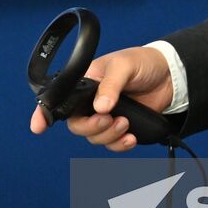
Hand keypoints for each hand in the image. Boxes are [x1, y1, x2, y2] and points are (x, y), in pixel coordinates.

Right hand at [29, 46, 172, 151]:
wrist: (169, 77)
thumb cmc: (142, 63)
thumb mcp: (124, 66)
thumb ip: (110, 85)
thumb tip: (100, 108)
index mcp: (85, 82)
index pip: (59, 98)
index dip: (44, 113)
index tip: (38, 127)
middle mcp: (90, 101)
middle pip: (76, 125)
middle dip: (91, 127)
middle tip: (108, 119)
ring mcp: (105, 116)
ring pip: (94, 137)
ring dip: (108, 135)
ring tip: (126, 123)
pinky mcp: (120, 127)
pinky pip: (111, 144)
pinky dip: (120, 144)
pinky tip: (131, 137)